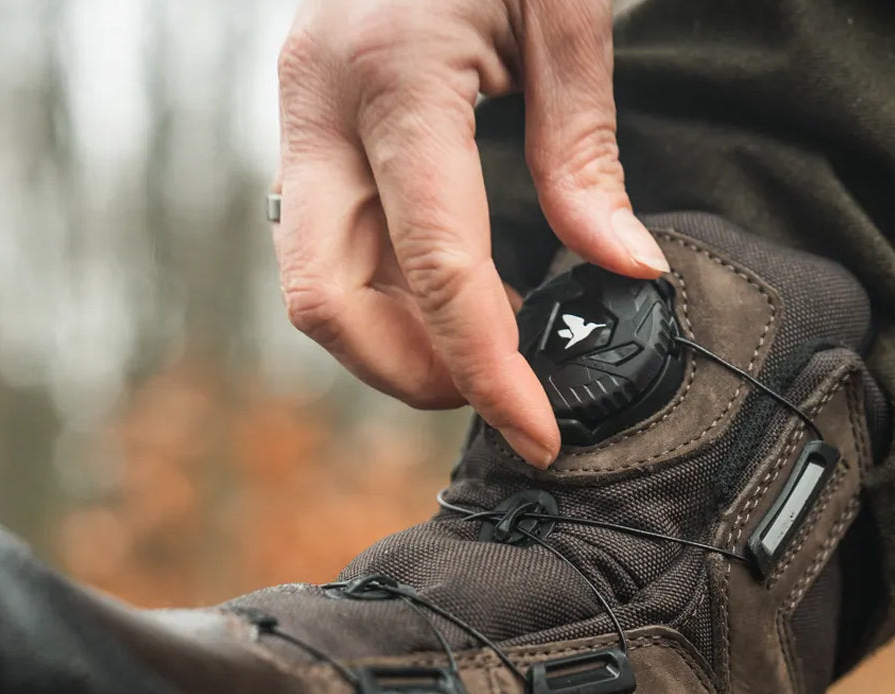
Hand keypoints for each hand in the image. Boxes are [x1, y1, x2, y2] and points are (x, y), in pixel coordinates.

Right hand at [272, 0, 668, 466]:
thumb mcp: (562, 12)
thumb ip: (582, 152)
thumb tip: (621, 267)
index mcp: (390, 74)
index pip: (438, 266)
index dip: (486, 369)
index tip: (532, 430)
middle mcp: (316, 109)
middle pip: (328, 302)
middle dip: (410, 371)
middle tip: (491, 389)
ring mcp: (294, 126)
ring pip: (314, 291)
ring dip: (393, 343)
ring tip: (477, 346)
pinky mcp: (299, 139)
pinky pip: (323, 254)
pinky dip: (383, 299)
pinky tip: (442, 298)